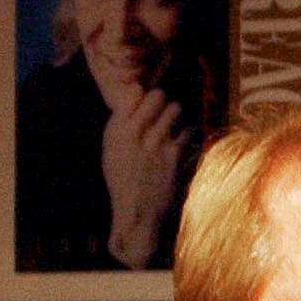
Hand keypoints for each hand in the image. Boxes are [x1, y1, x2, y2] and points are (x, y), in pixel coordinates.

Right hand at [102, 84, 194, 268]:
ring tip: (174, 124)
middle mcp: (134, 131)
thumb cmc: (123, 179)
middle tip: (164, 111)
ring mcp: (156, 141)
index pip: (134, 92)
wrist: (138, 208)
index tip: (148, 101)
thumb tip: (136, 92)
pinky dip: (188, 134)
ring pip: (175, 109)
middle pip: (157, 95)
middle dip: (163, 101)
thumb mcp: (112, 149)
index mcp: (116, 129)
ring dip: (177, 115)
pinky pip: (188, 131)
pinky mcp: (174, 154)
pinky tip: (184, 140)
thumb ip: (122, 122)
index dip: (144, 94)